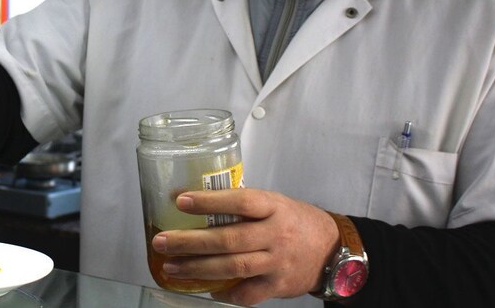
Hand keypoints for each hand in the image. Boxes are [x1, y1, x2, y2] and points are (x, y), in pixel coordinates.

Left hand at [150, 188, 339, 305]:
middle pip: (229, 239)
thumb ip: (244, 204)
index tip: (181, 201)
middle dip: (190, 241)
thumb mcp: (275, 203)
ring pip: (233, 267)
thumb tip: (197, 200)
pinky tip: (206, 289)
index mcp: (273, 207)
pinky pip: (248, 294)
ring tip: (172, 266)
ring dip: (198, 268)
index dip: (210, 202)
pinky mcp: (279, 286)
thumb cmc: (294, 221)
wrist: (333, 251)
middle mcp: (276, 234)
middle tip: (162, 241)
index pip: (240, 201)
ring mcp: (278, 262)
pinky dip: (225, 293)